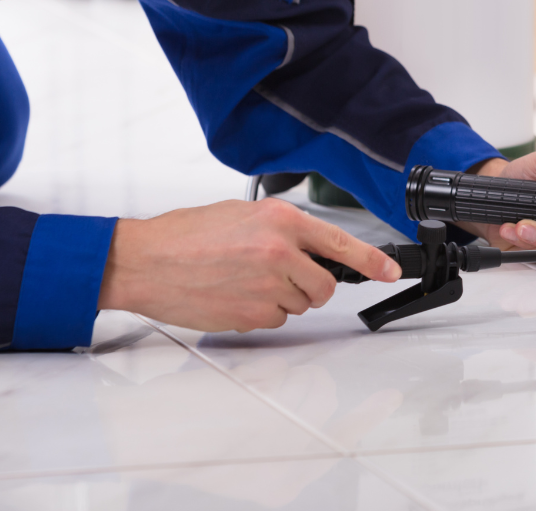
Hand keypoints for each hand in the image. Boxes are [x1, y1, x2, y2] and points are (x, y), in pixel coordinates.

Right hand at [99, 198, 401, 331]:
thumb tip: (312, 246)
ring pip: (299, 304)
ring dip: (281, 298)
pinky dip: (260, 312)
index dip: (372, 262)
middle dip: (311, 286)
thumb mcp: (242, 215)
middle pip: (324, 285)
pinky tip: (232, 294)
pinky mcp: (252, 314)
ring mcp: (267, 286)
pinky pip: (274, 320)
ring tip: (243, 279)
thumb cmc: (185, 235)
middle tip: (281, 277)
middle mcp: (280, 252)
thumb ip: (283, 229)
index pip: (341, 244)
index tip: (390, 272)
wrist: (144, 261)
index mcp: (280, 220)